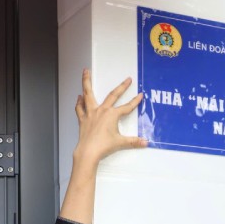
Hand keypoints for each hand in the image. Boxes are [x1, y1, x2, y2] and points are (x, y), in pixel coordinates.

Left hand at [60, 70, 147, 223]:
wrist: (88, 151)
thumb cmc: (103, 146)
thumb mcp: (121, 143)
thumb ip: (133, 141)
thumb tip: (145, 142)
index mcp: (112, 115)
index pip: (127, 107)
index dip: (135, 101)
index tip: (140, 95)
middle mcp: (101, 110)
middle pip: (112, 95)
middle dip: (122, 87)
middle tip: (127, 79)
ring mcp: (91, 113)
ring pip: (88, 93)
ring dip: (87, 81)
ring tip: (85, 71)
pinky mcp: (82, 118)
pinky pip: (80, 107)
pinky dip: (79, 101)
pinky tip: (79, 96)